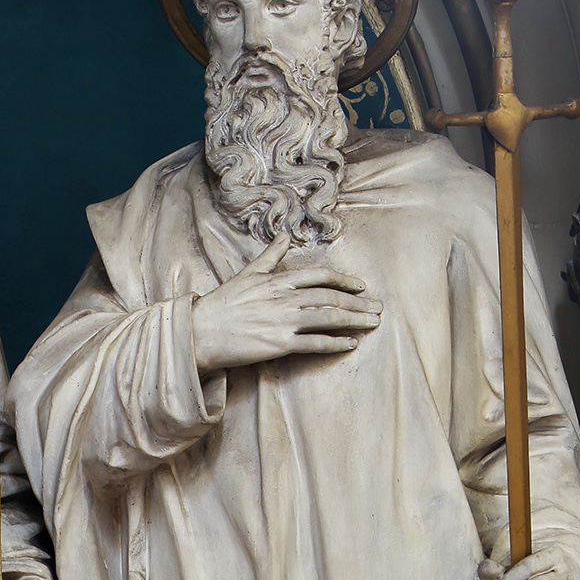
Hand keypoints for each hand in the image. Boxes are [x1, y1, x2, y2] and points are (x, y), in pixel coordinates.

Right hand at [191, 232, 381, 373]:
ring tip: (371, 323)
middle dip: (358, 303)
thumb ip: (269, 256)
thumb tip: (282, 235)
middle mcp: (285, 299)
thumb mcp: (247, 273)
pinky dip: (336, 343)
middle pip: (330, 298)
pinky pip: (315, 343)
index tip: (361, 286)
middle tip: (377, 308)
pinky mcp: (279, 344)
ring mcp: (283, 321)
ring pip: (328, 318)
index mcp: (278, 281)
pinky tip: (351, 343)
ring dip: (354, 320)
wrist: (202, 331)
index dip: (344, 281)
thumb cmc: (222, 303)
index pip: (319, 276)